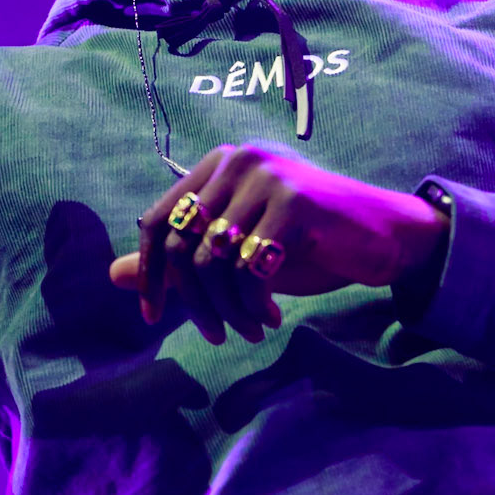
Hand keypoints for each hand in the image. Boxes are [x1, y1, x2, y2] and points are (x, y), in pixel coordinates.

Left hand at [109, 144, 449, 344]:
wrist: (383, 236)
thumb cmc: (309, 244)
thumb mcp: (238, 253)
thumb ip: (181, 257)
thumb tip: (112, 274)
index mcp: (217, 164)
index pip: (158, 220)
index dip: (150, 272)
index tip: (153, 317)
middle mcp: (237, 161)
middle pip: (182, 244)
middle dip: (193, 301)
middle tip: (216, 334)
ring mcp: (266, 177)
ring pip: (213, 260)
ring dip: (227, 309)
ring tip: (249, 328)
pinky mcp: (294, 203)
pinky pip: (249, 268)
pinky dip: (252, 304)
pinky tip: (270, 317)